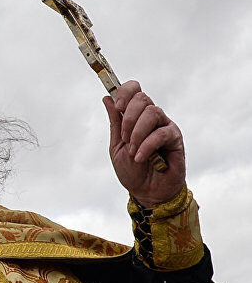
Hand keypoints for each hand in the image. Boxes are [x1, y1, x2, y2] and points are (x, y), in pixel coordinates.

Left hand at [104, 81, 185, 207]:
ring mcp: (165, 127)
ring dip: (137, 132)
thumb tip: (107, 98)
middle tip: (124, 138)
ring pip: (153, 112)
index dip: (125, 92)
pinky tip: (140, 157)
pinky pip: (162, 133)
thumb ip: (115, 122)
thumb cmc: (132, 170)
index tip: (117, 106)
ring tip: (132, 150)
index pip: (135, 90)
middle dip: (128, 118)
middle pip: (143, 98)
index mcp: (136, 116)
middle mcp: (152, 117)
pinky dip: (147, 145)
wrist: (146, 192)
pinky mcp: (176, 140)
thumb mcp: (116, 145)